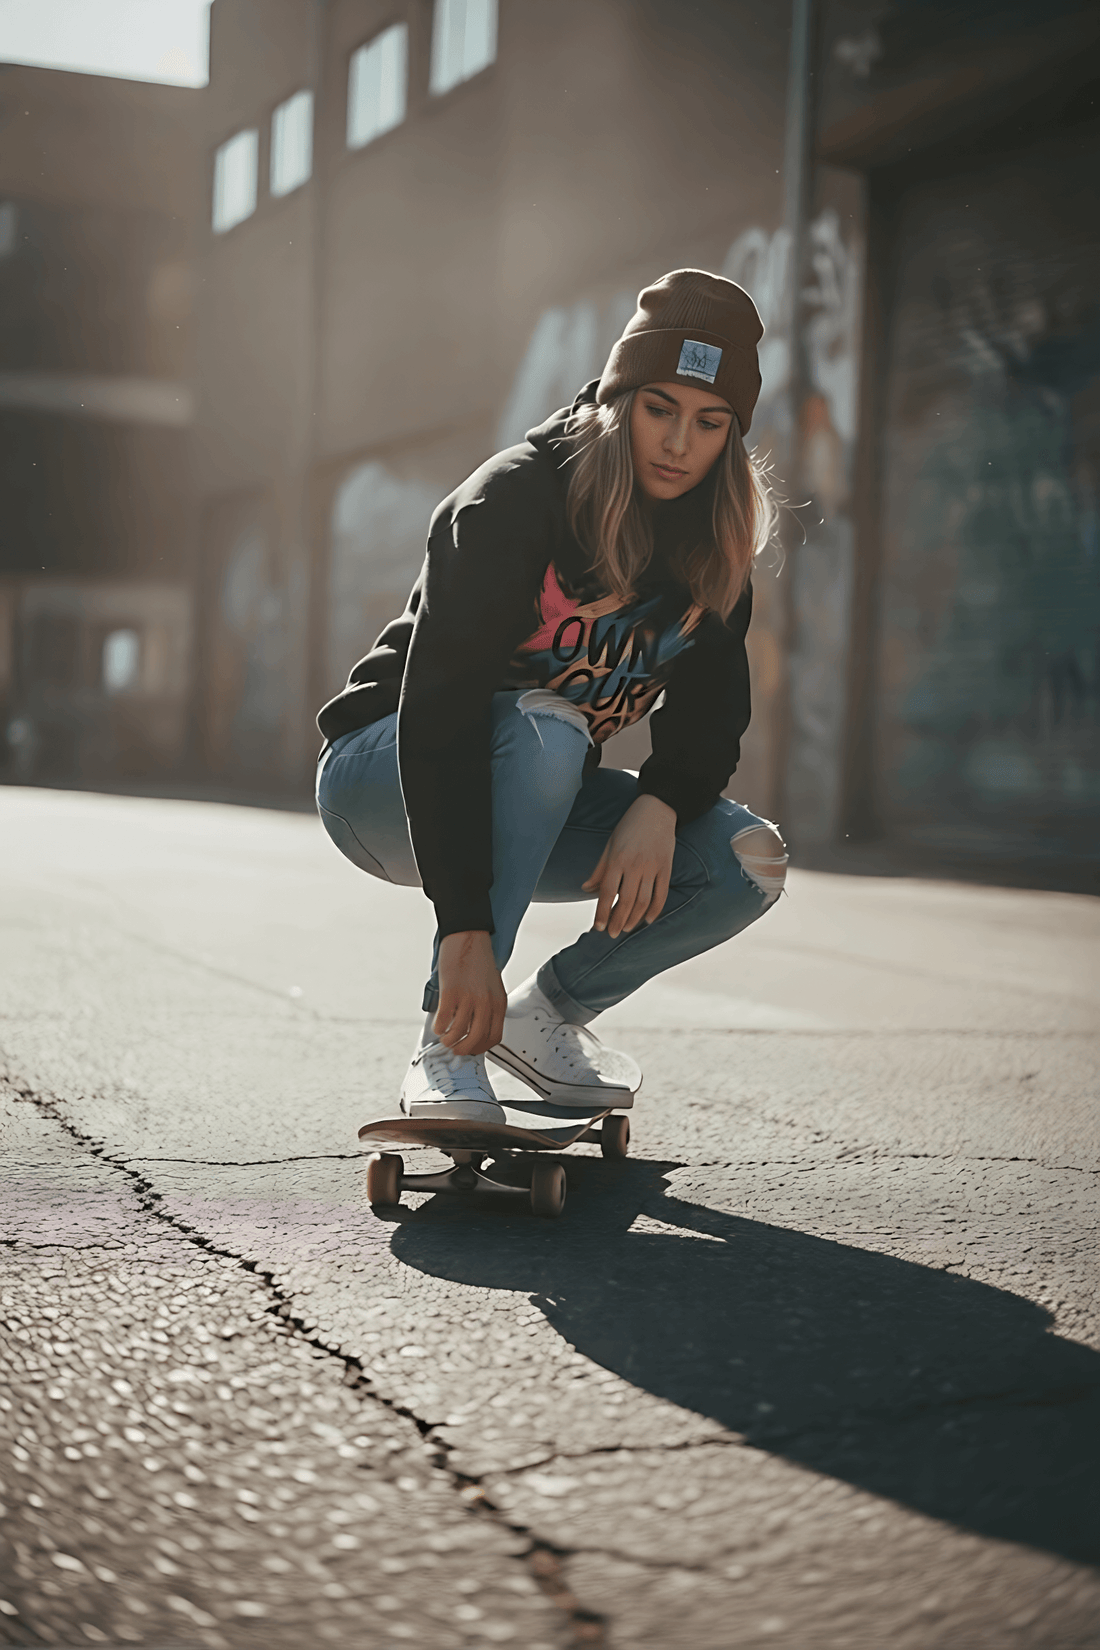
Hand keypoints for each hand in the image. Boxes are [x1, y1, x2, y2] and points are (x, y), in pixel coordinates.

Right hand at [434, 930, 507, 1055]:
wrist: (468, 935)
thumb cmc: (478, 959)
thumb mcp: (491, 985)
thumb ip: (487, 1005)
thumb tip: (474, 1026)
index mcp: (498, 1002)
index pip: (494, 1036)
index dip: (481, 1047)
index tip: (471, 1048)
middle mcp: (486, 1002)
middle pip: (476, 1040)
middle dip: (463, 1049)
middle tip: (455, 1048)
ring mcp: (469, 998)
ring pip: (458, 1033)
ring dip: (449, 1040)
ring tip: (444, 1037)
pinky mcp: (451, 992)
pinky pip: (444, 1020)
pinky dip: (439, 1027)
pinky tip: (438, 1023)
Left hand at [582, 794, 675, 938]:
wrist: (657, 809)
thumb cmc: (629, 826)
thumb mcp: (610, 844)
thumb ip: (599, 869)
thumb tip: (586, 889)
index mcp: (617, 859)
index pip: (608, 892)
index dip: (603, 912)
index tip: (598, 927)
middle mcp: (635, 865)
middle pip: (626, 901)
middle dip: (618, 921)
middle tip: (612, 934)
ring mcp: (652, 867)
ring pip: (644, 901)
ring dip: (634, 918)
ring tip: (626, 928)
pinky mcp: (666, 868)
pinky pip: (661, 894)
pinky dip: (655, 910)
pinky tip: (647, 920)